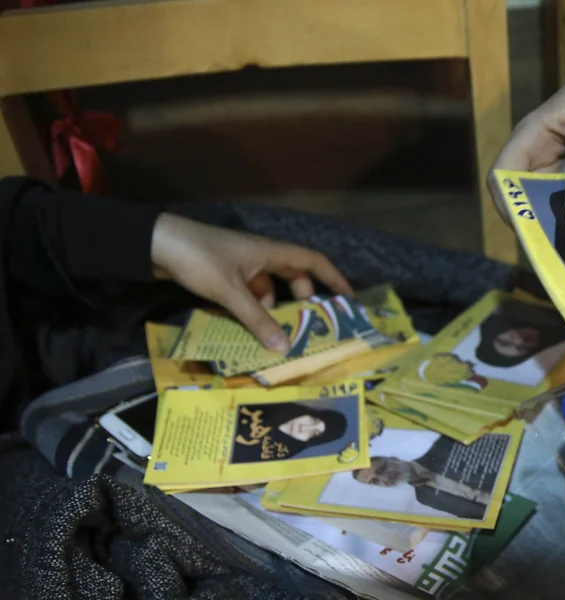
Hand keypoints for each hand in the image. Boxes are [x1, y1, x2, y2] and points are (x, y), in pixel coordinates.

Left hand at [150, 213, 353, 350]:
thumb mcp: (231, 291)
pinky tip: (247, 330)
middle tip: (307, 327)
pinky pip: (247, 296)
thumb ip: (257, 319)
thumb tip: (284, 347)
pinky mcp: (223, 276)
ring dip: (272, 311)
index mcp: (270, 252)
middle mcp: (261, 257)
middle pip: (292, 278)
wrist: (155, 243)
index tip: (347, 299)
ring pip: (267, 290)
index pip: (313, 261)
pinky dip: (250, 312)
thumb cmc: (199, 258)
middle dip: (301, 301)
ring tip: (274, 336)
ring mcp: (241, 267)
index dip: (333, 278)